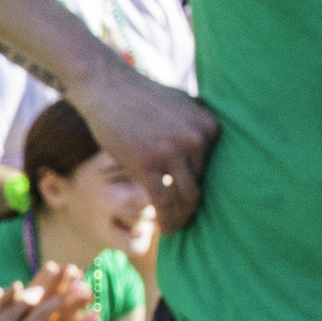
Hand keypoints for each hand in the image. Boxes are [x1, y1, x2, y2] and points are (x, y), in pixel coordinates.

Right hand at [78, 66, 226, 228]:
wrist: (107, 88)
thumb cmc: (141, 96)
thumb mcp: (182, 103)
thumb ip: (198, 124)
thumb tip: (210, 141)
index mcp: (209, 126)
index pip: (213, 164)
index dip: (200, 180)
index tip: (192, 194)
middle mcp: (196, 139)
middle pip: (202, 181)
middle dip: (193, 202)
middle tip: (187, 217)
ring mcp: (172, 153)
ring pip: (188, 196)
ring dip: (185, 217)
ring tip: (179, 228)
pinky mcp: (147, 166)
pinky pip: (163, 201)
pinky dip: (168, 221)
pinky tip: (167, 232)